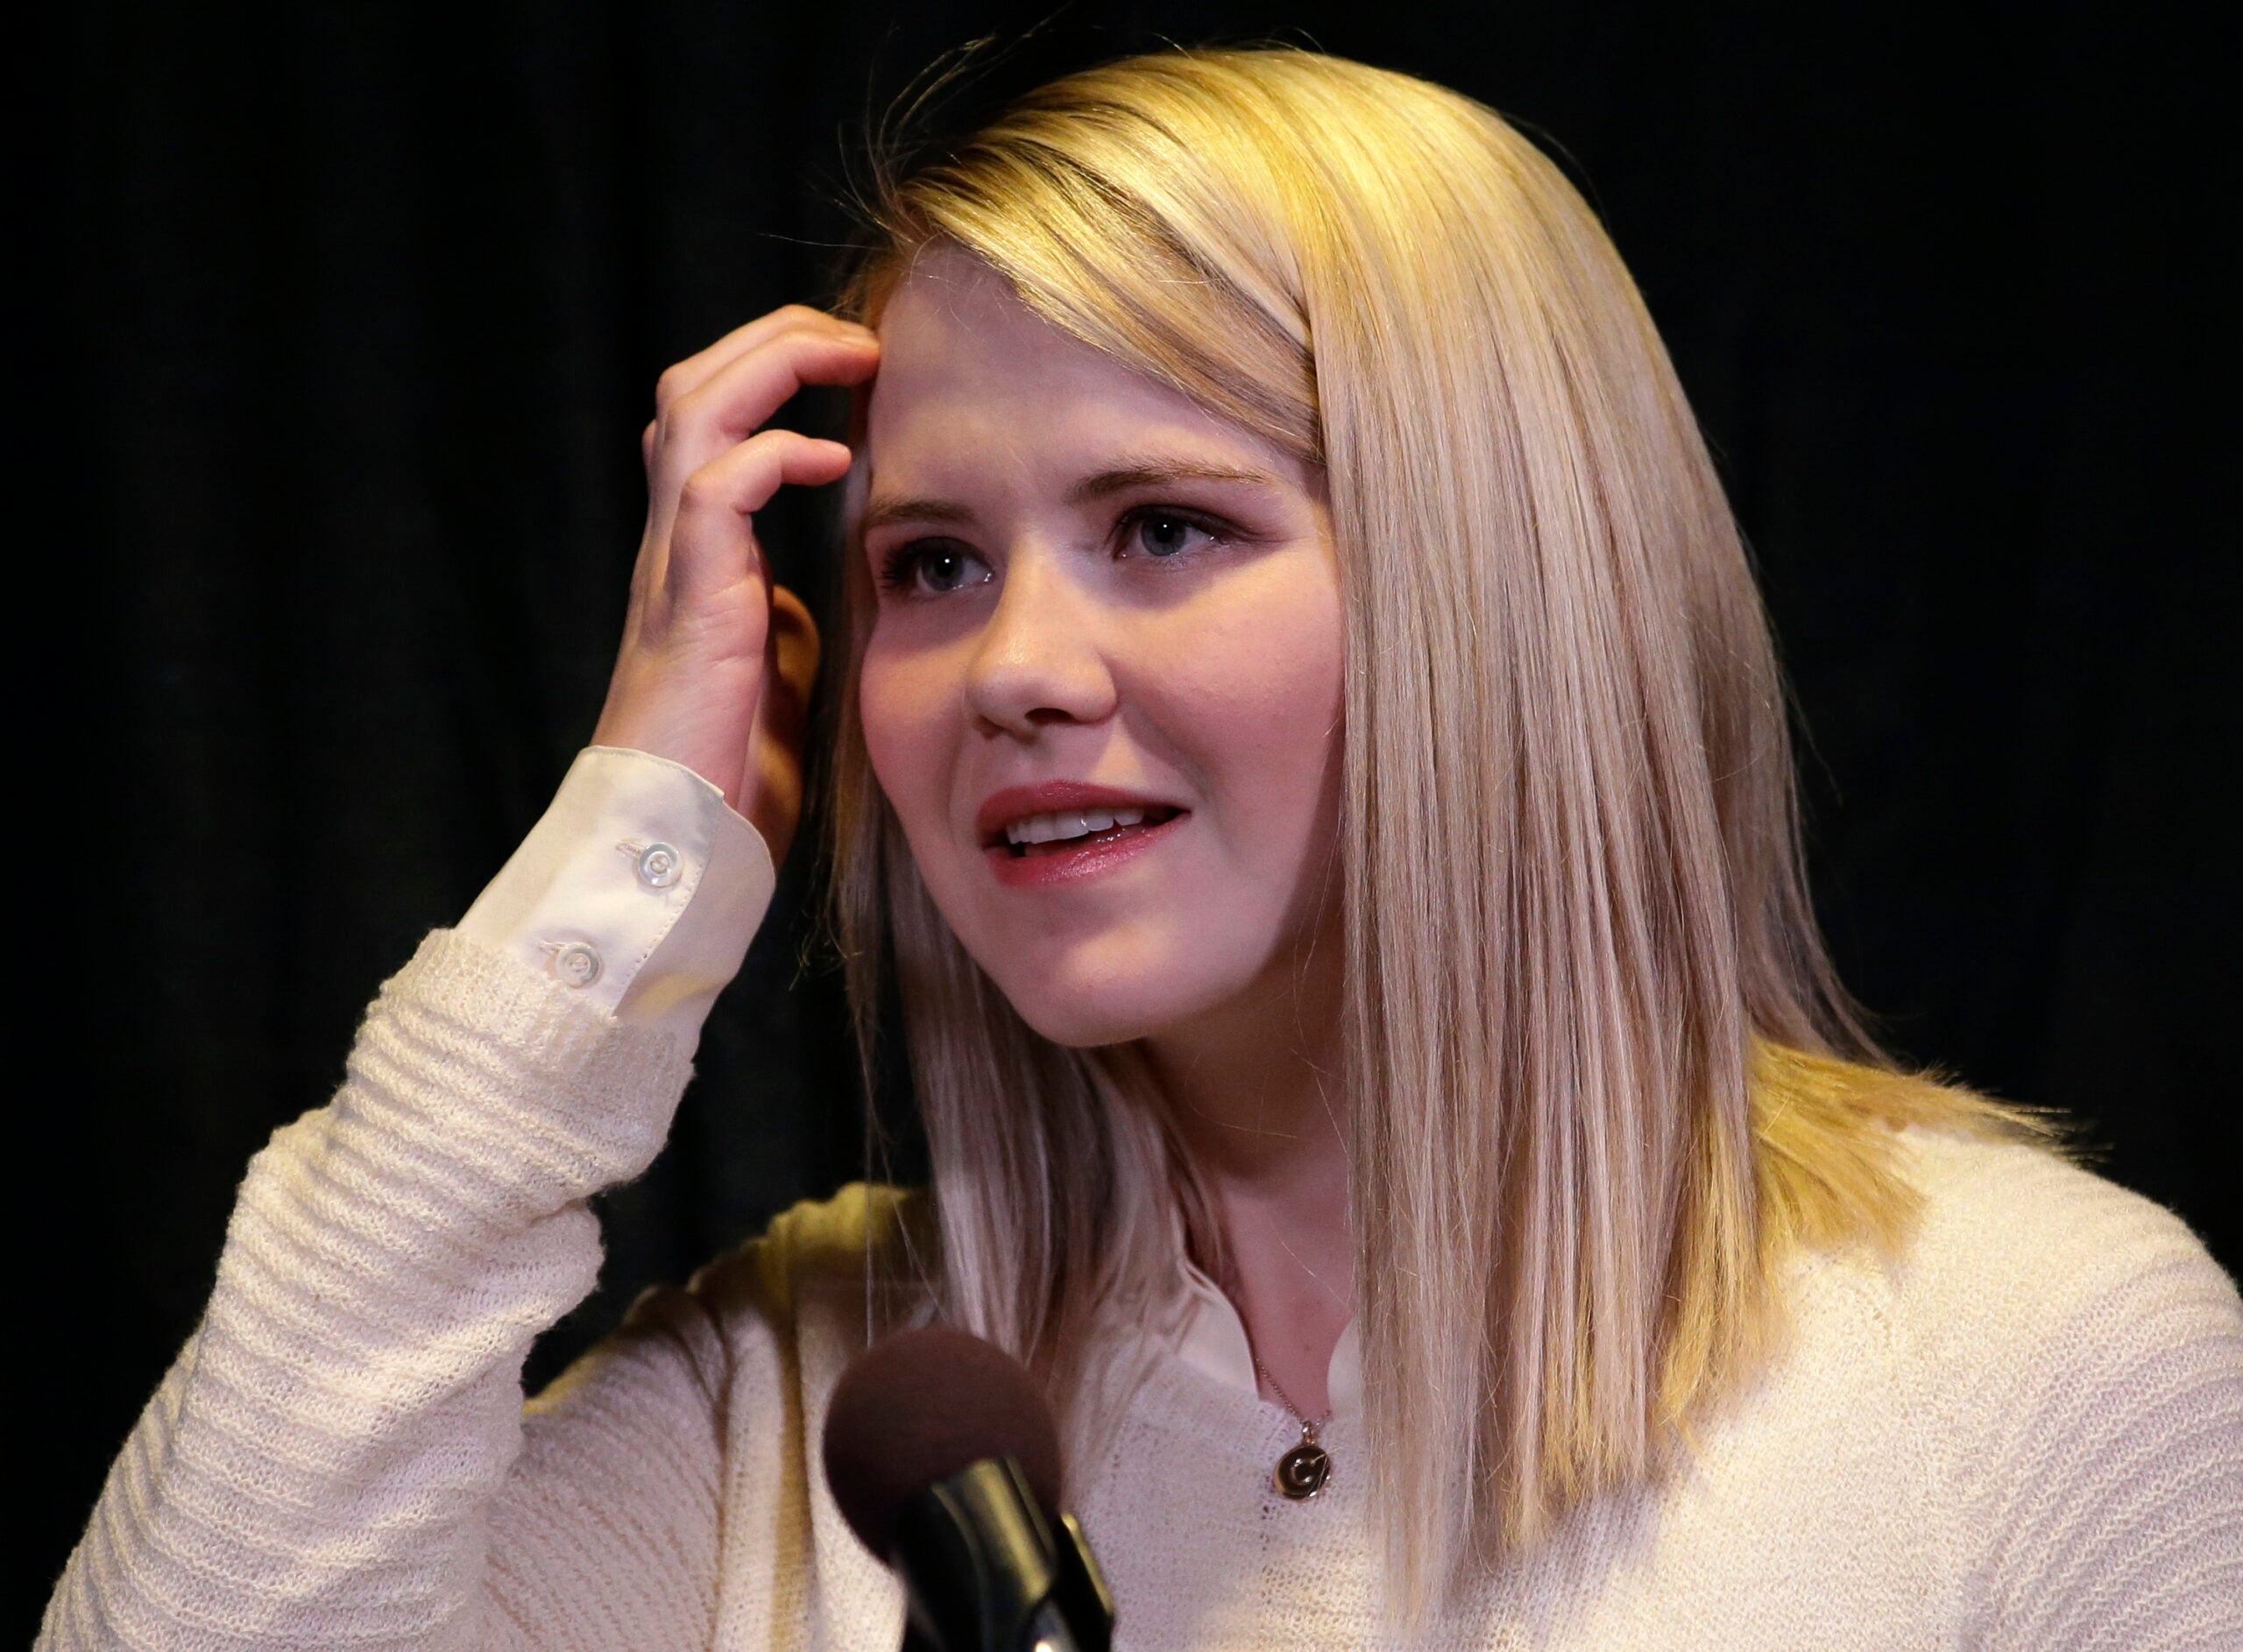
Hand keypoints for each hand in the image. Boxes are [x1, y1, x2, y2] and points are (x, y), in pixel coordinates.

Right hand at [592, 307, 878, 863]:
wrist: (680, 847)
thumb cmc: (724, 779)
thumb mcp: (774, 681)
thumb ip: (783, 625)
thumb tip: (809, 594)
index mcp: (699, 558)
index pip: (717, 423)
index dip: (777, 376)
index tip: (861, 372)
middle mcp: (676, 545)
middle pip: (695, 387)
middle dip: (775, 339)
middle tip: (858, 337)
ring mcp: (675, 567)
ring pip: (694, 409)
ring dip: (772, 362)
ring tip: (846, 356)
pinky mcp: (691, 601)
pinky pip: (716, 486)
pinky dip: (774, 451)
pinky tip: (832, 461)